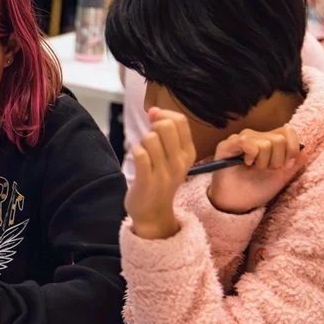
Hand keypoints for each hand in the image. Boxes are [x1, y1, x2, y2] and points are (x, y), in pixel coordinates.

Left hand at [126, 107, 196, 239]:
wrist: (153, 213)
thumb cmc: (160, 179)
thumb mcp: (171, 156)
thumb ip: (165, 132)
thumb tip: (153, 110)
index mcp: (189, 153)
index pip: (180, 120)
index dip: (163, 115)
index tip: (153, 122)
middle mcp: (179, 162)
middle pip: (165, 126)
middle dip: (152, 127)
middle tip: (149, 142)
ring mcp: (165, 172)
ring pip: (150, 139)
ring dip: (141, 143)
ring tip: (144, 155)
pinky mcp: (148, 181)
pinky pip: (140, 154)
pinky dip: (135, 152)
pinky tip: (137, 162)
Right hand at [208, 126, 306, 213]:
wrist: (237, 204)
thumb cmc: (256, 189)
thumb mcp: (281, 177)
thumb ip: (294, 163)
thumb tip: (305, 150)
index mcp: (268, 140)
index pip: (287, 131)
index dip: (292, 149)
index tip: (286, 166)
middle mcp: (254, 136)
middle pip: (279, 139)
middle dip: (277, 160)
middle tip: (266, 170)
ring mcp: (240, 139)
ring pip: (266, 143)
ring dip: (263, 162)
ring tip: (254, 169)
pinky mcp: (227, 145)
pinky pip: (247, 142)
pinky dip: (251, 156)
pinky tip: (245, 164)